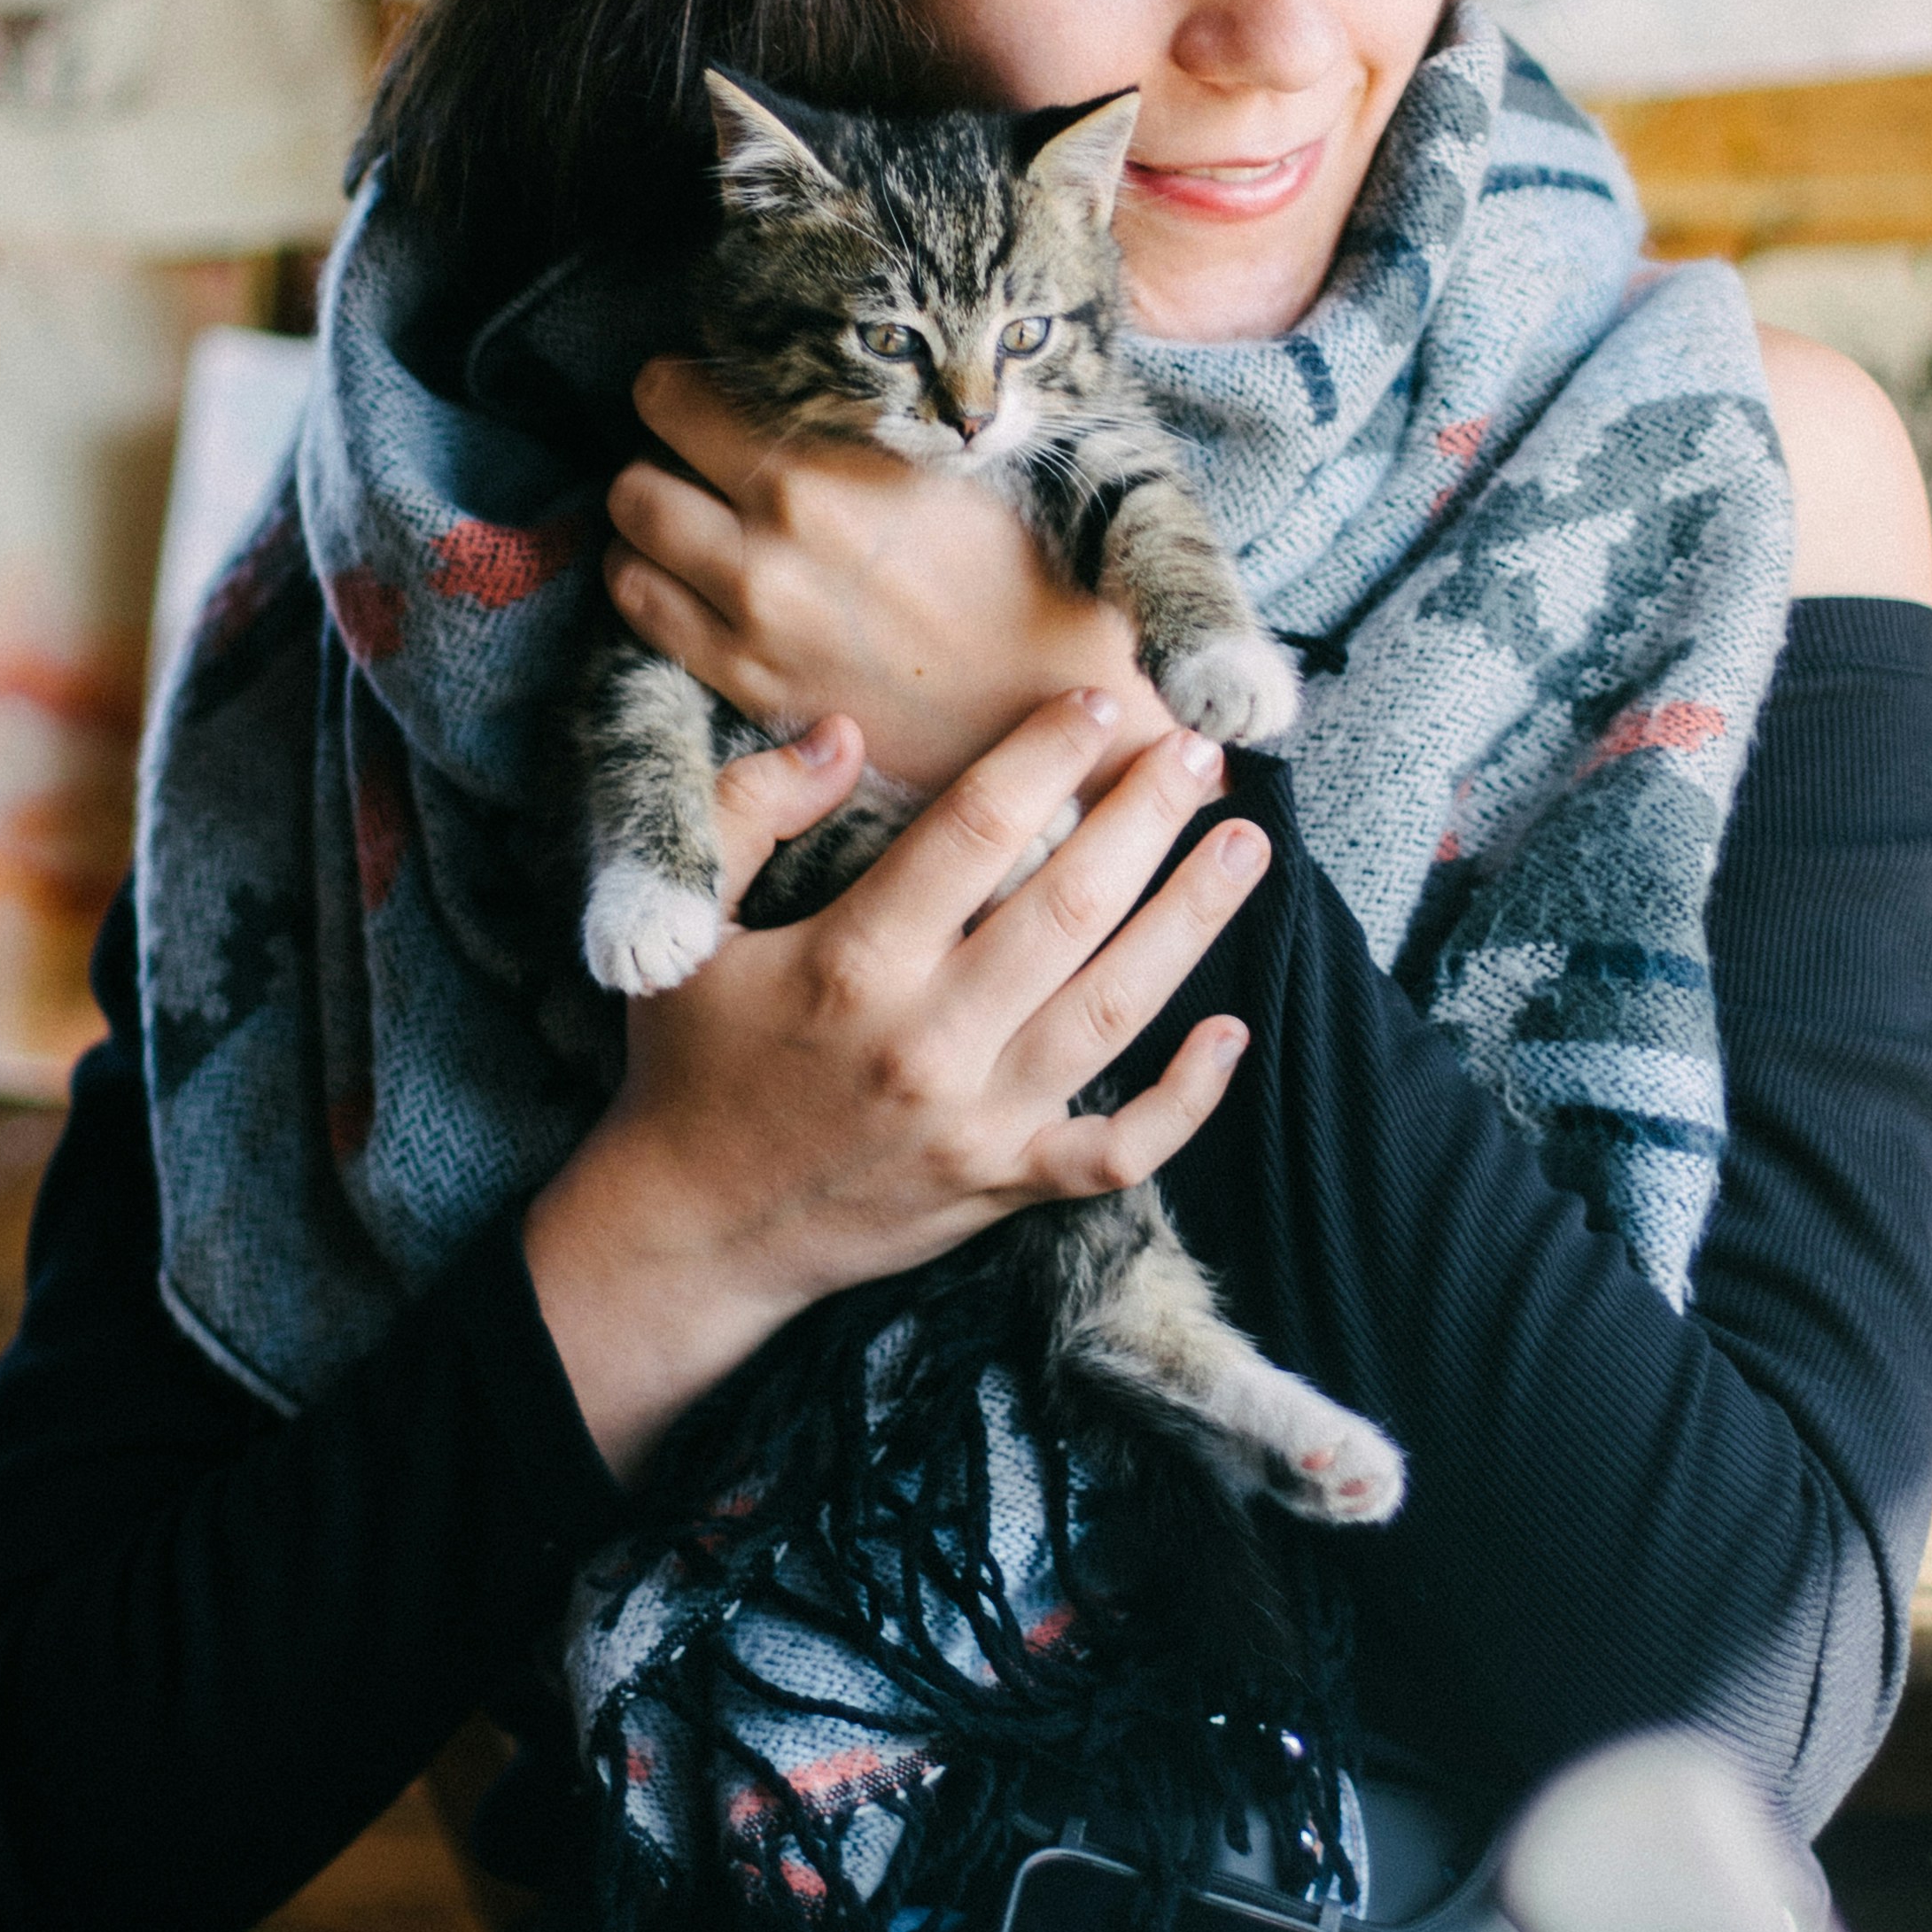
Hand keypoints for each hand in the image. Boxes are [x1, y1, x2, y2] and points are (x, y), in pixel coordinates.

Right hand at [521, 686, 1268, 1478]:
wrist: (691, 1230)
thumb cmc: (691, 1063)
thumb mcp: (686, 925)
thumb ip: (750, 810)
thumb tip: (843, 733)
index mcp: (852, 962)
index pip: (975, 831)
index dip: (1047, 755)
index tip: (1099, 701)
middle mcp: (928, 1038)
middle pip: (1069, 907)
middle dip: (1146, 818)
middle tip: (1201, 753)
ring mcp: (977, 1119)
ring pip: (1113, 1008)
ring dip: (1191, 921)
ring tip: (1245, 847)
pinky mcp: (1003, 1185)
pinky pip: (1117, 1151)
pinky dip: (1185, 1100)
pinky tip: (1231, 1032)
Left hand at [603, 355, 1135, 797]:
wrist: (1050, 694)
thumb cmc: (1022, 564)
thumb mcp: (955, 456)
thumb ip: (863, 412)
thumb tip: (797, 366)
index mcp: (826, 464)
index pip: (675, 395)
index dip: (680, 388)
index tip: (702, 395)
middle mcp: (774, 536)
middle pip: (635, 468)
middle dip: (657, 457)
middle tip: (694, 461)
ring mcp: (754, 616)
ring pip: (629, 542)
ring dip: (647, 523)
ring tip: (690, 519)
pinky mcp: (750, 681)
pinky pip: (643, 615)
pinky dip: (650, 584)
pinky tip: (692, 578)